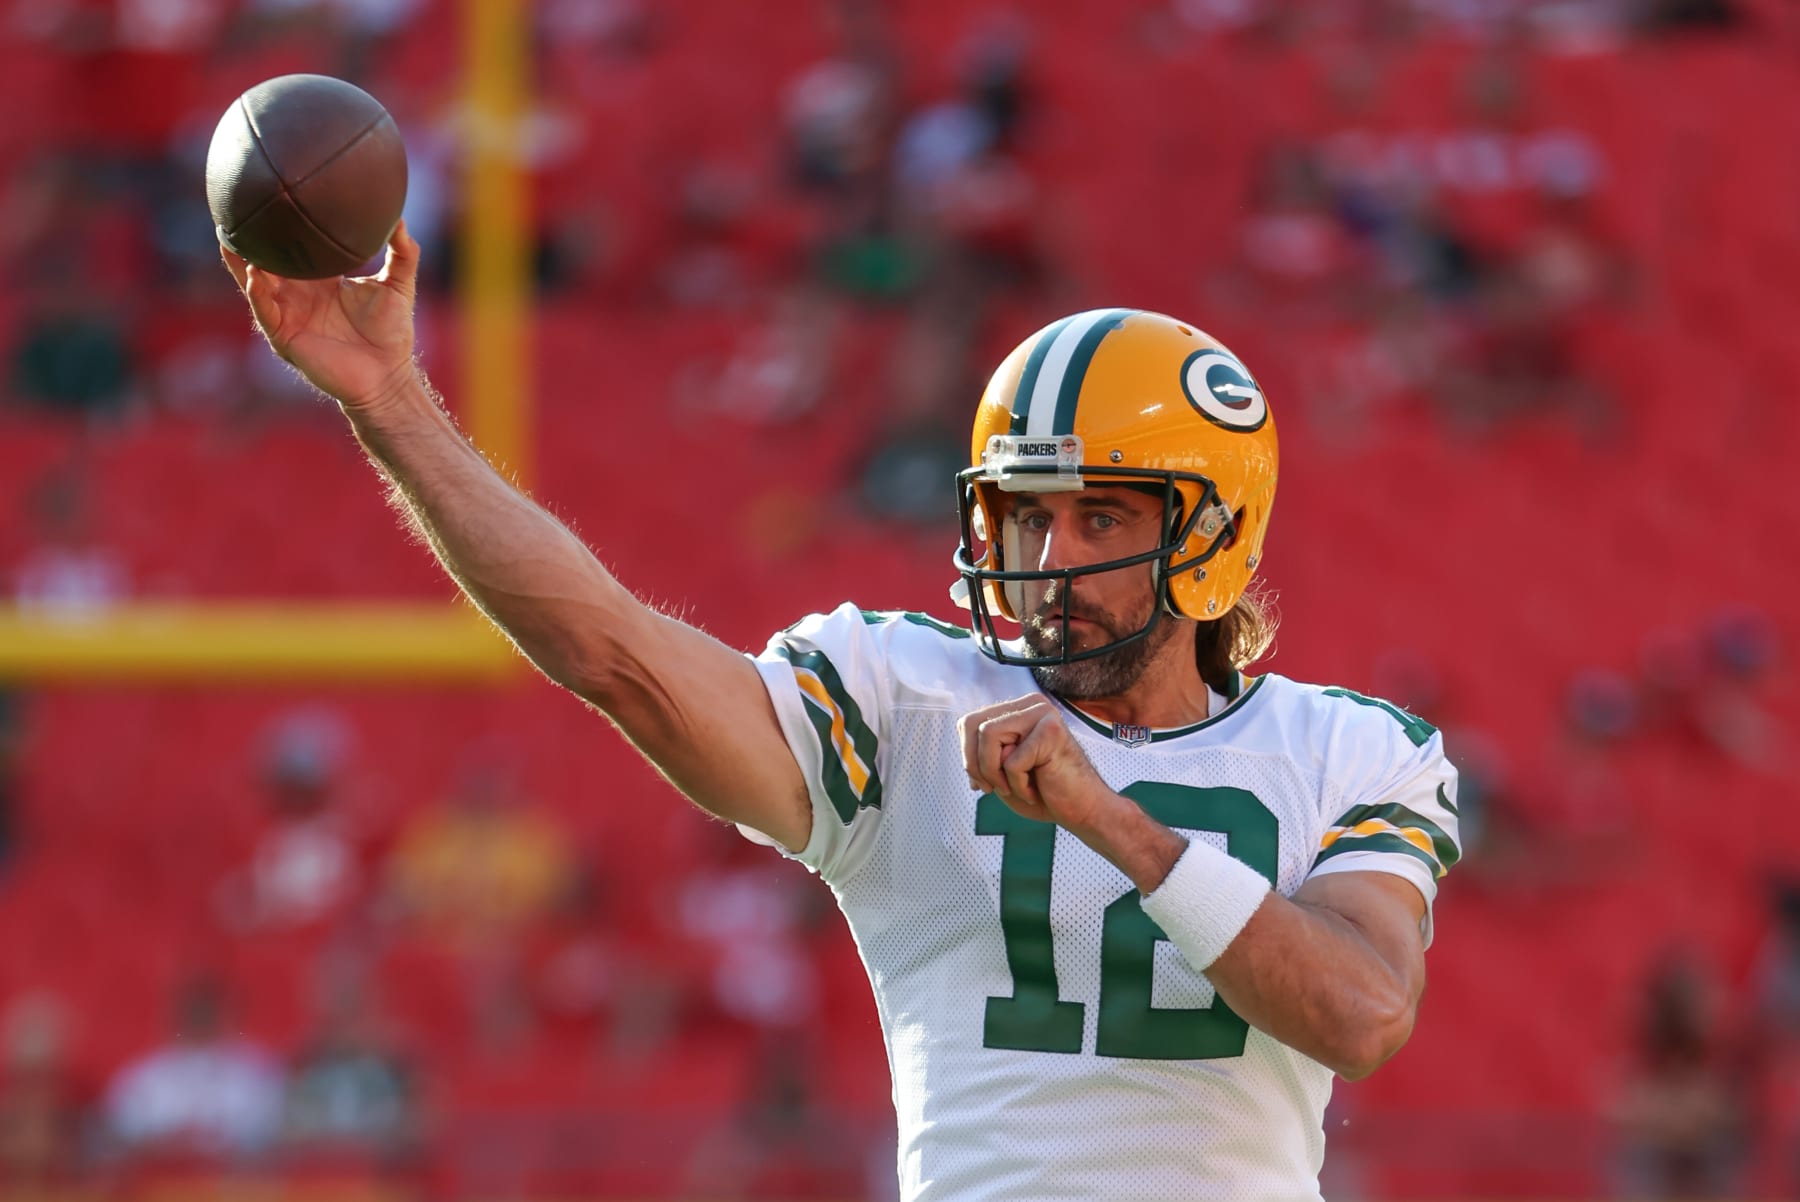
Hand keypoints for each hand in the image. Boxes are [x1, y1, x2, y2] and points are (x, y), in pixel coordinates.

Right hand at [220, 221, 420, 411]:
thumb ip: (403, 252)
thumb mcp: (398, 285)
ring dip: (241, 262)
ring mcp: (288, 315)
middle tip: (235, 209)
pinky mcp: (285, 337)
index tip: (271, 196)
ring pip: (255, 284)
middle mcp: (298, 295)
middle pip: (265, 261)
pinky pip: (266, 312)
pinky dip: (258, 294)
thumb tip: (400, 218)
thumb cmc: (392, 332)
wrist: (388, 375)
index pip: (294, 248)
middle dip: (248, 239)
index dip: (281, 227)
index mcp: (320, 280)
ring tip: (229, 237)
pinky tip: (255, 274)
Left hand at [959, 695, 1116, 830]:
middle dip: (974, 763)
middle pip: (973, 724)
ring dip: (994, 773)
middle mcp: (1032, 705)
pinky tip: (1036, 791)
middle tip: (991, 788)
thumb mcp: (1003, 769)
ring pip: (987, 735)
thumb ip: (984, 751)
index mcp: (1020, 710)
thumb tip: (963, 738)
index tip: (982, 781)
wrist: (1083, 810)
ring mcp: (1043, 714)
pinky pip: (1011, 761)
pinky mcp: (1051, 731)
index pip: (970, 721)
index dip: (967, 754)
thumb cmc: (1046, 791)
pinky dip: (1018, 786)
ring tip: (1014, 788)